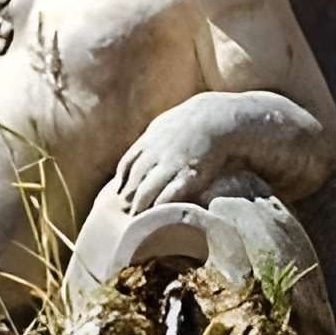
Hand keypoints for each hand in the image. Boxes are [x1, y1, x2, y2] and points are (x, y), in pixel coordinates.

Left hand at [111, 104, 235, 213]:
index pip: (128, 163)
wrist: (216, 119)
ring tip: (137, 215)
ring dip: (140, 204)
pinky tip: (156, 213)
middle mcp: (157, 153)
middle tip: (124, 208)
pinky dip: (159, 205)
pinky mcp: (189, 175)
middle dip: (128, 195)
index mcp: (149, 140)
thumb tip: (139, 153)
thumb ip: (150, 140)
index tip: (119, 191)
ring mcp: (172, 165)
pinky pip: (169, 195)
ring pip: (147, 189)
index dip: (122, 179)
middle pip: (135, 179)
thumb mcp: (164, 124)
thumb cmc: (190, 122)